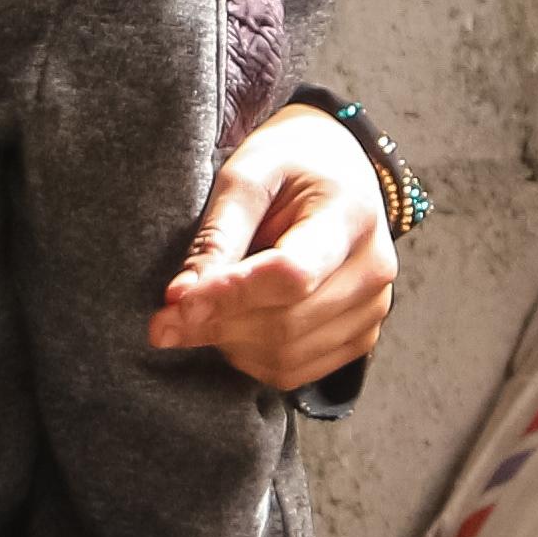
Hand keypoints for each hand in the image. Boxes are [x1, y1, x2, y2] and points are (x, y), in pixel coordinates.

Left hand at [150, 101, 394, 387]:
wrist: (339, 171)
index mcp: (351, 214)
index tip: (170, 305)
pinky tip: (235, 325)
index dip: (227, 295)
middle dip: (215, 324)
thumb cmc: (289, 165)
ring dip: (230, 343)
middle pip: (286, 323)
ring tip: (207, 309)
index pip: (291, 274)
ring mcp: (373, 309)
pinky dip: (253, 358)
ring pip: (287, 356)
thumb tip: (180, 299)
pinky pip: (296, 371)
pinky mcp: (360, 337)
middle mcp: (373, 269)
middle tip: (164, 319)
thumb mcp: (248, 174)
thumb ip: (218, 235)